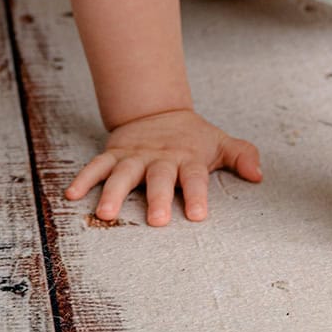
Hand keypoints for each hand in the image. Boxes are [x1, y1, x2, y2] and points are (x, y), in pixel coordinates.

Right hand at [63, 108, 262, 226]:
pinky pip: (96, 166)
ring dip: (114, 192)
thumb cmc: (193, 138)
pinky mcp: (114, 154)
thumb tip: (259, 174)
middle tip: (157, 221)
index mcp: (188, 158)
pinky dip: (84, 178)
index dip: (197, 194)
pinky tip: (71, 194)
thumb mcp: (220, 143)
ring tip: (105, 213)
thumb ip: (242, 156)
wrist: (157, 110)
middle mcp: (160, 158)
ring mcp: (135, 155)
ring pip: (123, 173)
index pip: (195, 176)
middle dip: (158, 198)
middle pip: (159, 177)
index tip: (198, 215)